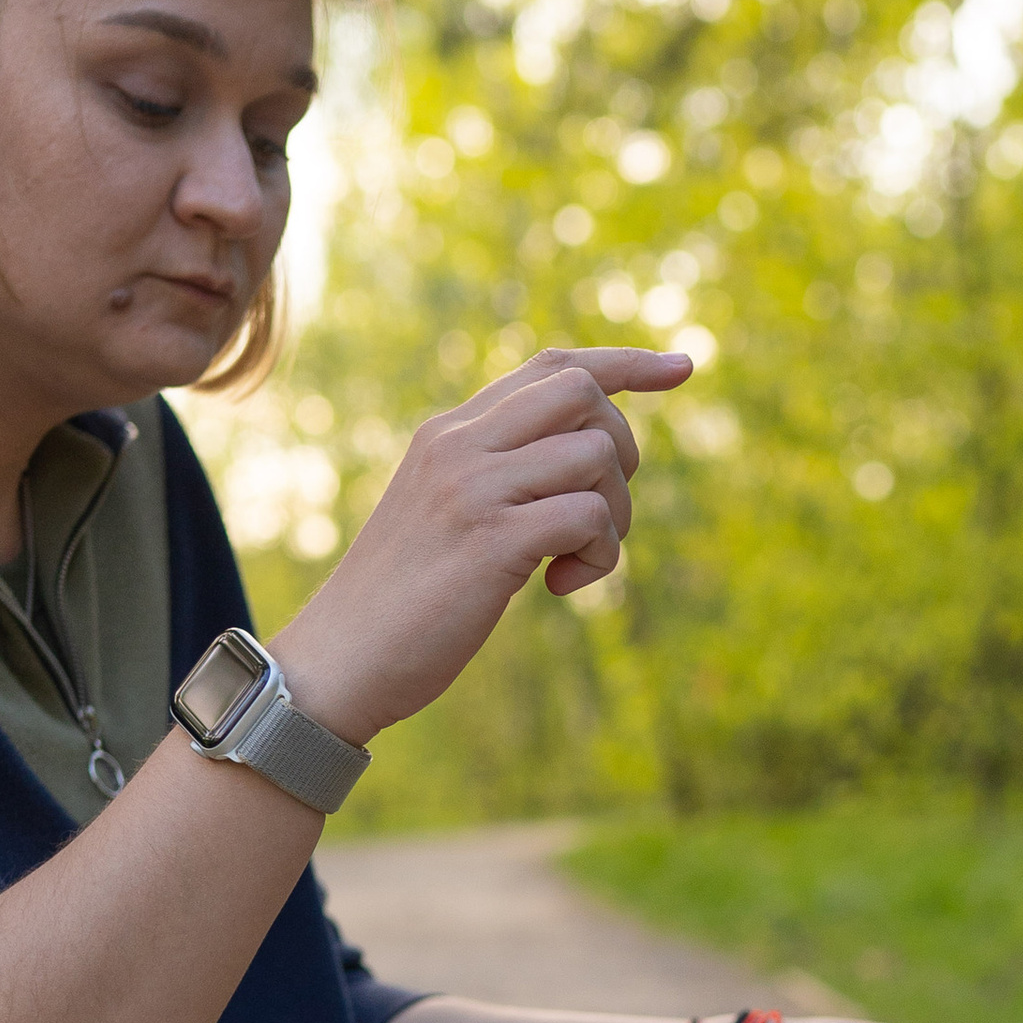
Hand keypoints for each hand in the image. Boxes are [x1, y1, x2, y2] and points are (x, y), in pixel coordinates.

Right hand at [273, 343, 691, 744]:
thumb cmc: (402, 601)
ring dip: (614, 517)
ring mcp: (473, 489)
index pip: (550, 367)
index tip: (682, 367)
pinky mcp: (491, 541)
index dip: (624, 362)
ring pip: (595, 455)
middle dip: (623, 450)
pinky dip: (600, 555)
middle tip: (601, 515)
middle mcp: (459, 444)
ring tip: (576, 563)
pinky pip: (588, 515)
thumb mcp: (446, 514)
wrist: (340, 659)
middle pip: (583, 393)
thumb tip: (584, 462)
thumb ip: (497, 476)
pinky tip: (561, 588)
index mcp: (450, 432)